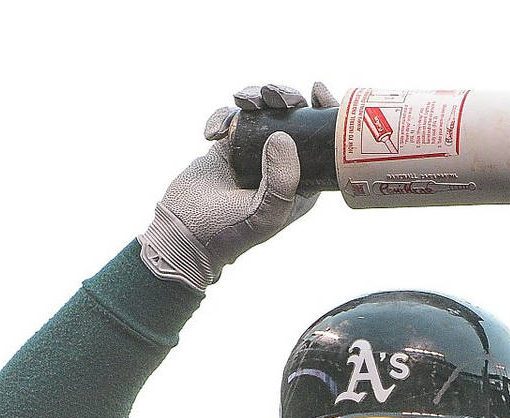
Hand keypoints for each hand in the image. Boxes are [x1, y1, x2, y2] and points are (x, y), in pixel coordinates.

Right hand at [139, 81, 337, 291]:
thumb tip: (283, 135)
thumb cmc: (230, 233)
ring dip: (255, 97)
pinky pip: (230, 117)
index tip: (317, 91)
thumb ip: (280, 180)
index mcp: (301, 180)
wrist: (184, 235)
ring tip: (245, 101)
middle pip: (292, 116)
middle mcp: (280, 163)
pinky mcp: (227, 145)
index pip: (323, 141)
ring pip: (262, 110)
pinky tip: (212, 135)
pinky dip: (221, 116)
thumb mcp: (265, 215)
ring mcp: (253, 152)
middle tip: (274, 96)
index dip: (325, 111)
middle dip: (285, 97)